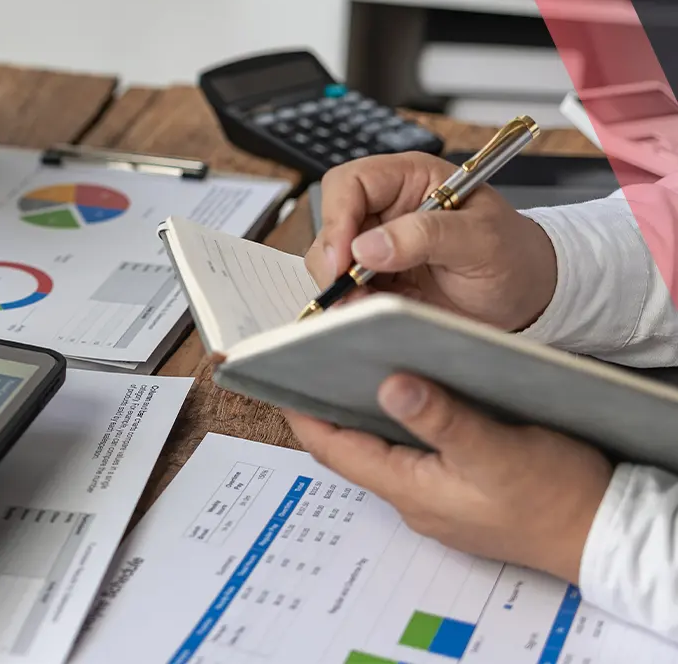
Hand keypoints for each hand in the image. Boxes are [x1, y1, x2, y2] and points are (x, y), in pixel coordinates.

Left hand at [284, 374, 612, 583]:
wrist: (607, 531)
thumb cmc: (556, 496)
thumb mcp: (496, 451)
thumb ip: (441, 419)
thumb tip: (389, 385)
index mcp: (409, 487)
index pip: (333, 447)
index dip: (302, 410)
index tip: (279, 370)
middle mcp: (414, 494)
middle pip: (352, 445)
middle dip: (328, 403)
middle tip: (313, 355)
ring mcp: (437, 492)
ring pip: (384, 445)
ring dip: (366, 408)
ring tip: (353, 359)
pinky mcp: (461, 485)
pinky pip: (416, 449)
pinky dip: (403, 418)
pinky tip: (412, 386)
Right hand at [305, 152, 557, 331]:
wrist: (529, 297)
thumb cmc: (514, 256)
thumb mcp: (481, 241)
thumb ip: (426, 236)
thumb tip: (367, 247)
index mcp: (411, 180)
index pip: (351, 183)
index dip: (338, 215)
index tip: (345, 255)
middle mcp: (387, 209)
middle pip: (332, 222)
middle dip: (333, 257)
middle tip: (347, 286)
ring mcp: (379, 245)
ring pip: (330, 258)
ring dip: (338, 283)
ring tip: (363, 303)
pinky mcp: (378, 278)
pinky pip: (344, 287)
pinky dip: (348, 302)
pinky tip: (367, 310)